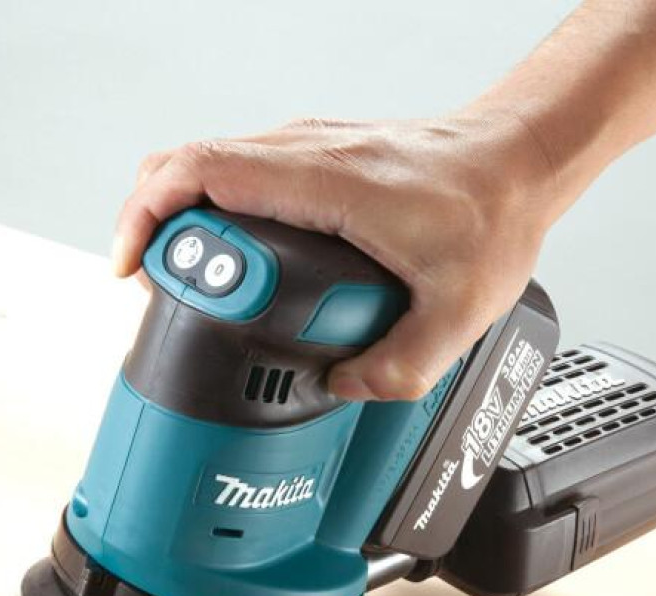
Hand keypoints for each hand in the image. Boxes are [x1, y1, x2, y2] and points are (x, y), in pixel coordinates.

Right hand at [110, 115, 574, 400]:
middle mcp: (308, 152)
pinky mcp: (317, 157)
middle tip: (159, 291)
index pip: (201, 171)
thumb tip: (343, 387)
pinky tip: (237, 260)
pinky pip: (242, 172)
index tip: (134, 271)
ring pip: (209, 165)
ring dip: (183, 219)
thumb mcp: (460, 311)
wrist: (520, 159)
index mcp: (327, 180)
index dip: (148, 215)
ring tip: (192, 285)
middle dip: (153, 227)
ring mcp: (309, 148)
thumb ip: (401, 367)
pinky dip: (216, 211)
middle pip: (187, 165)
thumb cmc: (493, 213)